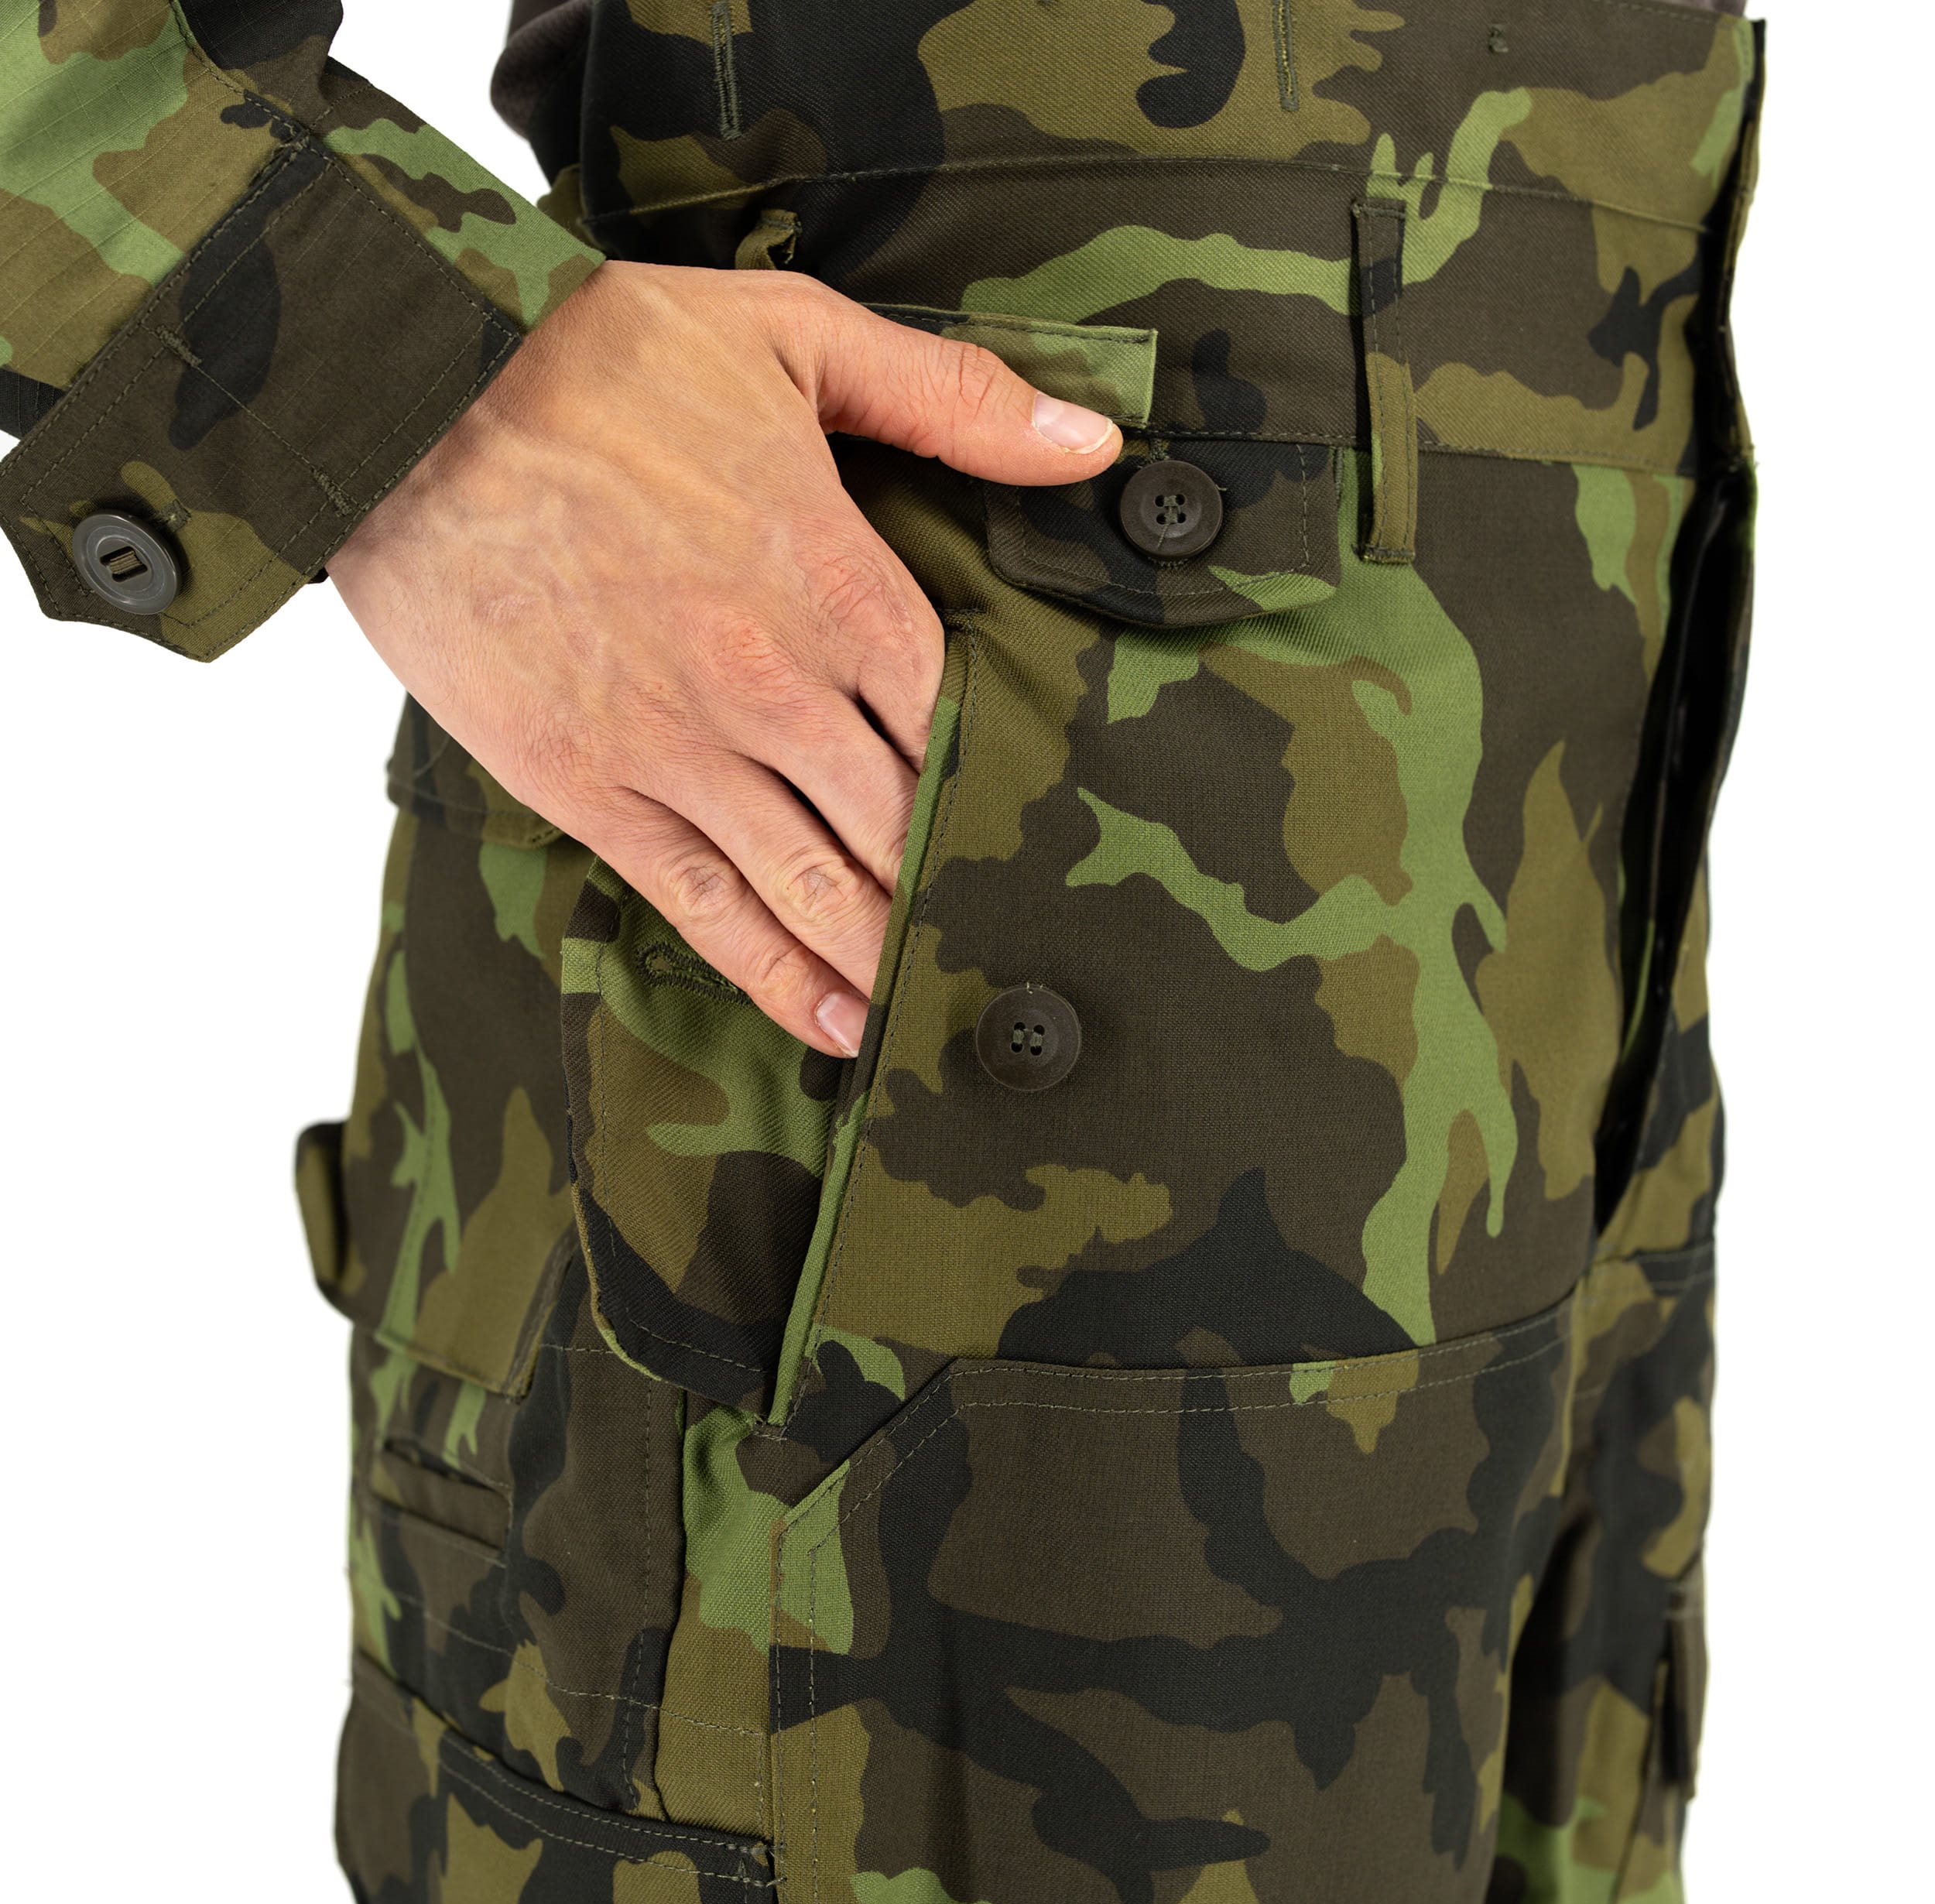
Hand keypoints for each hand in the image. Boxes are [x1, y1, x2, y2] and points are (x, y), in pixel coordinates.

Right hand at [326, 262, 1119, 1055]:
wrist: (404, 398)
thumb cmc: (594, 358)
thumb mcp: (794, 336)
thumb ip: (950, 398)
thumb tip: (1094, 439)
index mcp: (839, 582)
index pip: (959, 723)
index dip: (1004, 790)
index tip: (1043, 843)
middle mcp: (776, 686)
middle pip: (901, 824)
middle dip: (959, 891)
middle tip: (1009, 949)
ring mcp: (682, 751)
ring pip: (817, 889)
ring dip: (883, 957)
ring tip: (936, 1014)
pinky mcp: (594, 793)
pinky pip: (706, 910)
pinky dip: (776, 977)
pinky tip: (831, 1026)